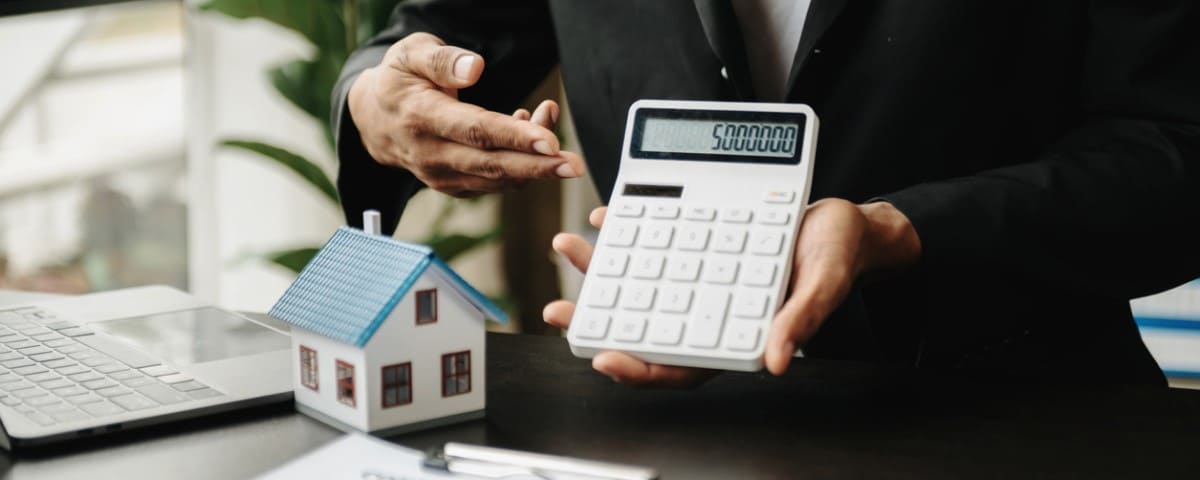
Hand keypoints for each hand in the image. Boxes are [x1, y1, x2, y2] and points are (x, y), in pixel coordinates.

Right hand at [347, 33, 584, 197]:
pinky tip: (534, 137)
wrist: (372, 118)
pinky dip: (521, 166)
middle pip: (492, 165)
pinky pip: (494, 181)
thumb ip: (442, 59)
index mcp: (421, 118)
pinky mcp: (454, 185)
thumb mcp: (410, 55)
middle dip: (537, 167)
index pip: (475, 131)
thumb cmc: (398, 80)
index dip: (514, 137)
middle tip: (573, 165)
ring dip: (535, 163)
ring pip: (498, 177)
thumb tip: (475, 67)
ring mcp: (442, 175)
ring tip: (555, 129)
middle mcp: (431, 154)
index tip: (550, 140)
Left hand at [543, 199, 919, 384]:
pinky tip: (610, 216)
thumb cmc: (836, 257)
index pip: (680, 365)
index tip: (604, 358)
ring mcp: (699, 279)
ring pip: (640, 283)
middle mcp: (708, 310)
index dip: (640, 368)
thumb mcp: (824, 285)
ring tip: (569, 248)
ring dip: (602, 270)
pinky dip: (630, 231)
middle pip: (644, 326)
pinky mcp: (697, 245)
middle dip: (598, 320)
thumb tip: (774, 360)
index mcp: (736, 334)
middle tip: (559, 310)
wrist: (843, 222)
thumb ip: (799, 321)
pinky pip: (654, 244)